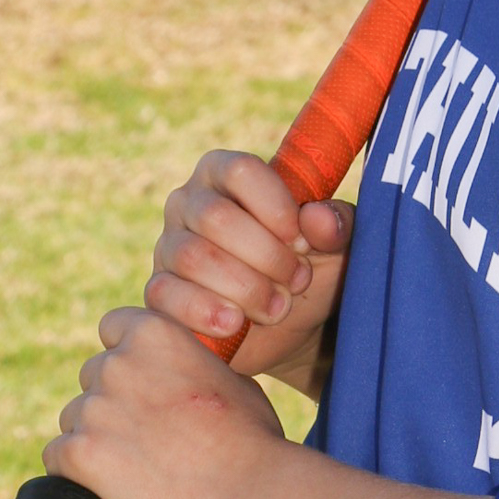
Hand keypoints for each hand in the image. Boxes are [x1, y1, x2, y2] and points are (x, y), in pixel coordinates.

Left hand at [44, 307, 286, 498]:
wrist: (246, 491)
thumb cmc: (252, 440)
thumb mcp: (233, 380)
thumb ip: (194, 367)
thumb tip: (184, 376)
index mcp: (155, 333)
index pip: (113, 327)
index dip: (126, 355)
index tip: (141, 381)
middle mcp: (117, 363)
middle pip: (93, 376)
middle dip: (112, 401)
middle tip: (147, 436)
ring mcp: (94, 408)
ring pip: (75, 419)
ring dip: (96, 438)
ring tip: (138, 468)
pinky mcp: (78, 453)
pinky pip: (58, 457)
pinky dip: (78, 473)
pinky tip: (111, 486)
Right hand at [146, 151, 353, 397]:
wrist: (292, 328)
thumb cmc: (309, 267)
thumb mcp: (337, 244)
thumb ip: (338, 223)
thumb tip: (317, 219)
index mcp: (227, 174)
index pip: (240, 170)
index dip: (275, 207)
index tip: (301, 240)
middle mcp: (189, 202)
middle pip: (216, 217)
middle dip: (267, 256)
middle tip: (297, 281)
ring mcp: (169, 246)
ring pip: (193, 258)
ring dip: (245, 288)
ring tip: (277, 307)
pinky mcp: (160, 291)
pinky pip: (165, 294)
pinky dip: (205, 312)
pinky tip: (235, 323)